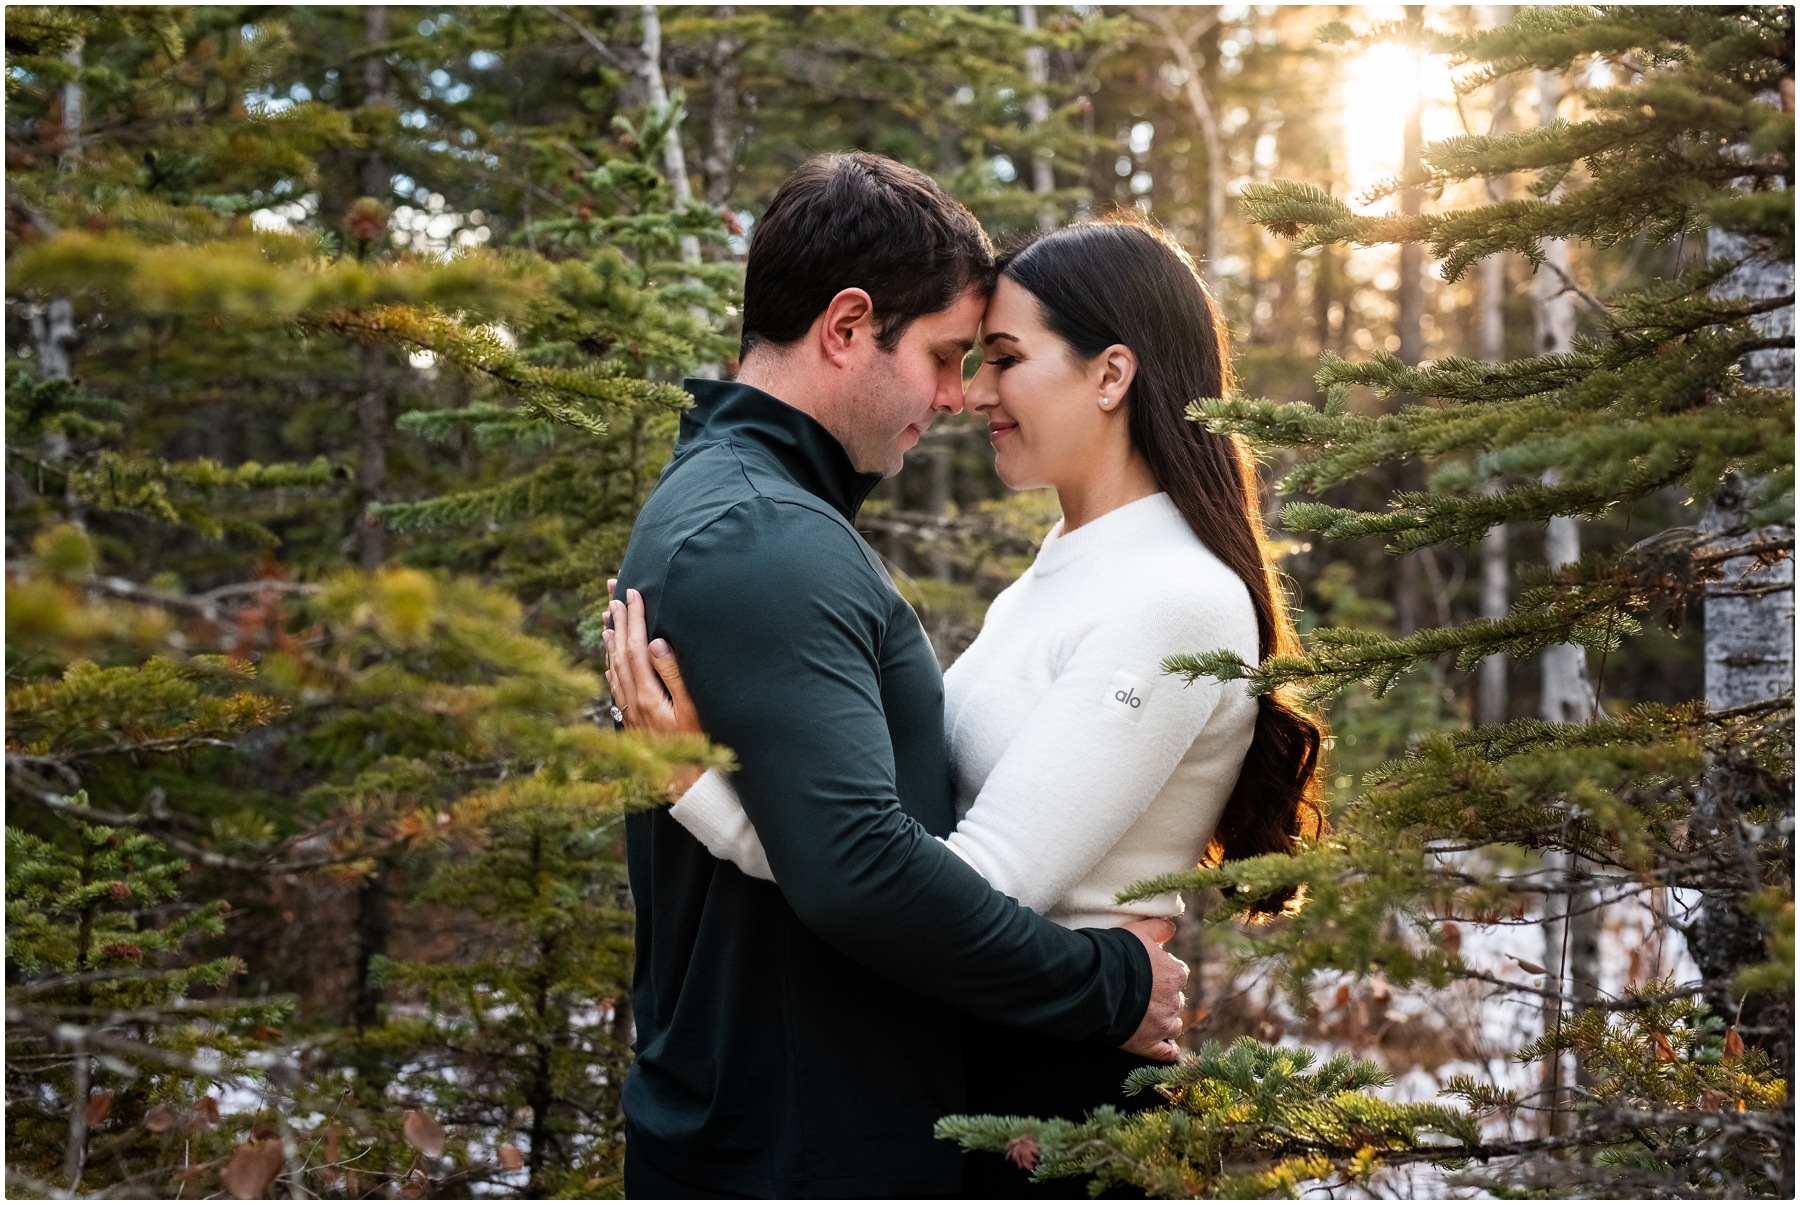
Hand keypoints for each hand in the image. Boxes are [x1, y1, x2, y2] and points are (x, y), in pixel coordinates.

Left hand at [602, 580, 704, 737]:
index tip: (632, 594)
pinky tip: (609, 654)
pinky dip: (611, 662)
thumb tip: (657, 643)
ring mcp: (629, 712)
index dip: (634, 619)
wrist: (685, 787)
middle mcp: (632, 702)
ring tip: (607, 613)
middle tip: (614, 591)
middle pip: (620, 652)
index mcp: (647, 696)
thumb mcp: (693, 710)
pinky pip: (615, 683)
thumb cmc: (698, 749)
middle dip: (618, 619)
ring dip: (611, 637)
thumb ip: (674, 675)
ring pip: (614, 666)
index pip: (637, 648)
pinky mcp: (632, 719)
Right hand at [1118, 917, 1186, 1061]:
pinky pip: (1167, 1053)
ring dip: (1164, 1023)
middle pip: (1174, 1000)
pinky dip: (1168, 1051)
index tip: (1147, 974)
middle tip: (1141, 995)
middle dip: (1162, 999)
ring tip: (1147, 1020)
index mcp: (1176, 973)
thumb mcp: (1138, 932)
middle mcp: (1174, 1000)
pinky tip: (1166, 1050)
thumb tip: (1172, 925)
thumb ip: (1158, 928)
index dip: (1162, 974)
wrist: (1096, 984)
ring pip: (1173, 1025)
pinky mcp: (1149, 1045)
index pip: (1177, 973)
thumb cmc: (1117, 954)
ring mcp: (1162, 1025)